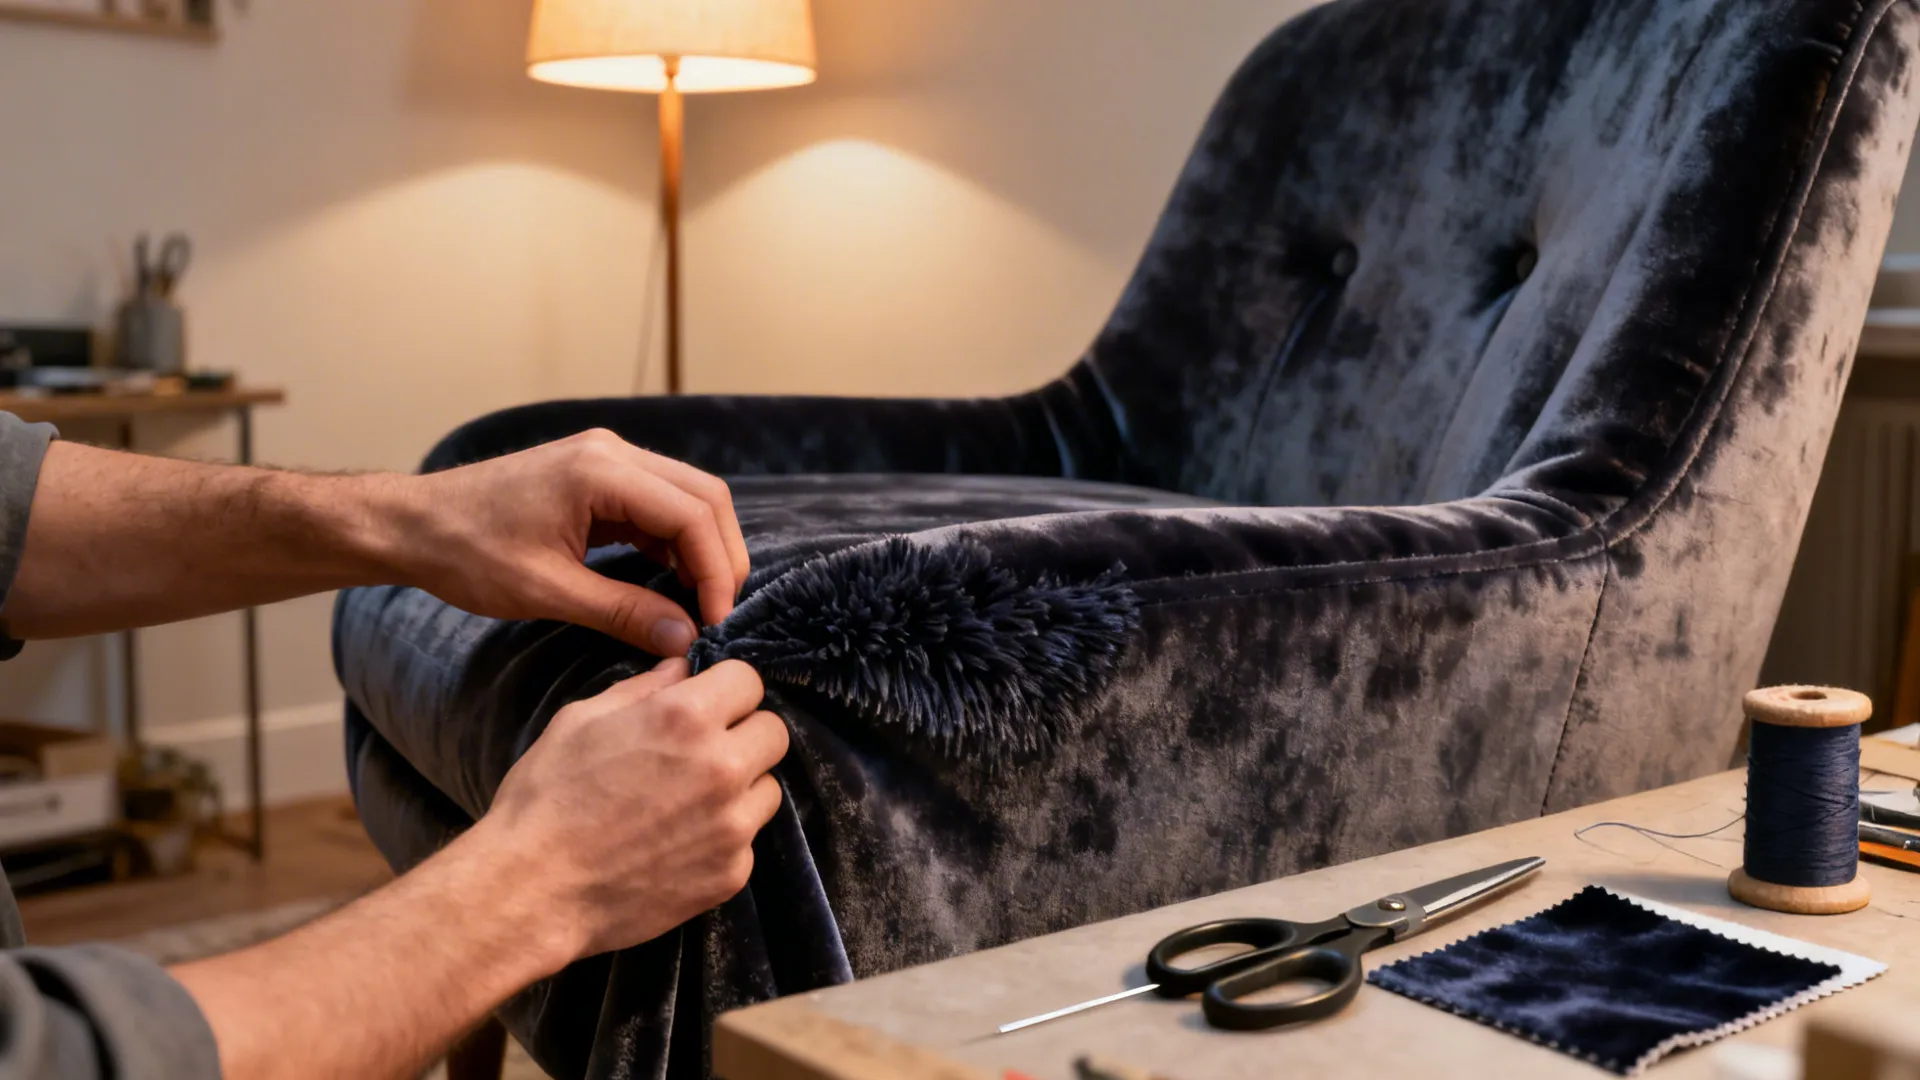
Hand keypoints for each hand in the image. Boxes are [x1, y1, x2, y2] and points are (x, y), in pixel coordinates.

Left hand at [386, 430, 751, 655]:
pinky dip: (674, 543)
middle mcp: (613, 452)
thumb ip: (623, 611)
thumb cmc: (465, 553)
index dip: (716, 571)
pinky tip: (670, 584)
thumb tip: (686, 639)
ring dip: (702, 550)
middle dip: (721, 557)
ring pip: (688, 498)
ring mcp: (607, 459)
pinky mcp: (599, 477)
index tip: (716, 622)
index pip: (693, 515)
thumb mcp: (546, 591)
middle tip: (718, 614)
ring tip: (699, 605)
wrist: (411, 524)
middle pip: (705, 497)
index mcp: (601, 471)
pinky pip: (658, 504)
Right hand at [471, 658, 786, 962]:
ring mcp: (732, 826)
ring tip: (689, 802)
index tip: (708, 704)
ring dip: (741, 788)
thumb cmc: (546, 798)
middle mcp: (722, 767)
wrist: (533, 891)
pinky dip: (723, 838)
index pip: (749, 680)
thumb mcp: (581, 720)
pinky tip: (678, 844)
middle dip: (744, 734)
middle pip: (774, 733)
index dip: (726, 690)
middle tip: (703, 753)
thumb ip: (643, 690)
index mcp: (687, 718)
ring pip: (768, 789)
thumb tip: (681, 670)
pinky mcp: (731, 874)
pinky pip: (747, 841)